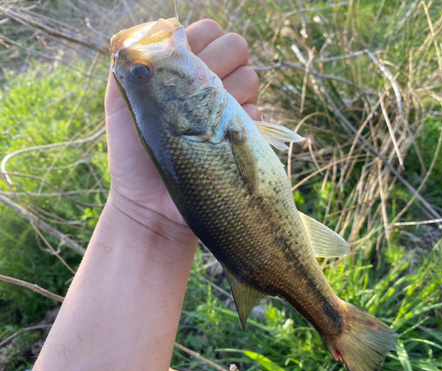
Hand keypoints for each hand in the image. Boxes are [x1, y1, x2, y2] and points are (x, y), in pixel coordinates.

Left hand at [105, 19, 260, 227]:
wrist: (151, 204)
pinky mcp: (244, 136)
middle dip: (222, 60)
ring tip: (206, 121)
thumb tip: (157, 31)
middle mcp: (211, 87)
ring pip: (251, 78)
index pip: (208, 31)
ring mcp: (230, 111)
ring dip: (232, 92)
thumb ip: (131, 62)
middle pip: (237, 47)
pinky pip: (256, 113)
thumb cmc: (132, 154)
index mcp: (184, 72)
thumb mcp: (121, 103)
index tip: (185, 61)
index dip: (202, 38)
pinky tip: (220, 140)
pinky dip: (242, 122)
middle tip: (198, 91)